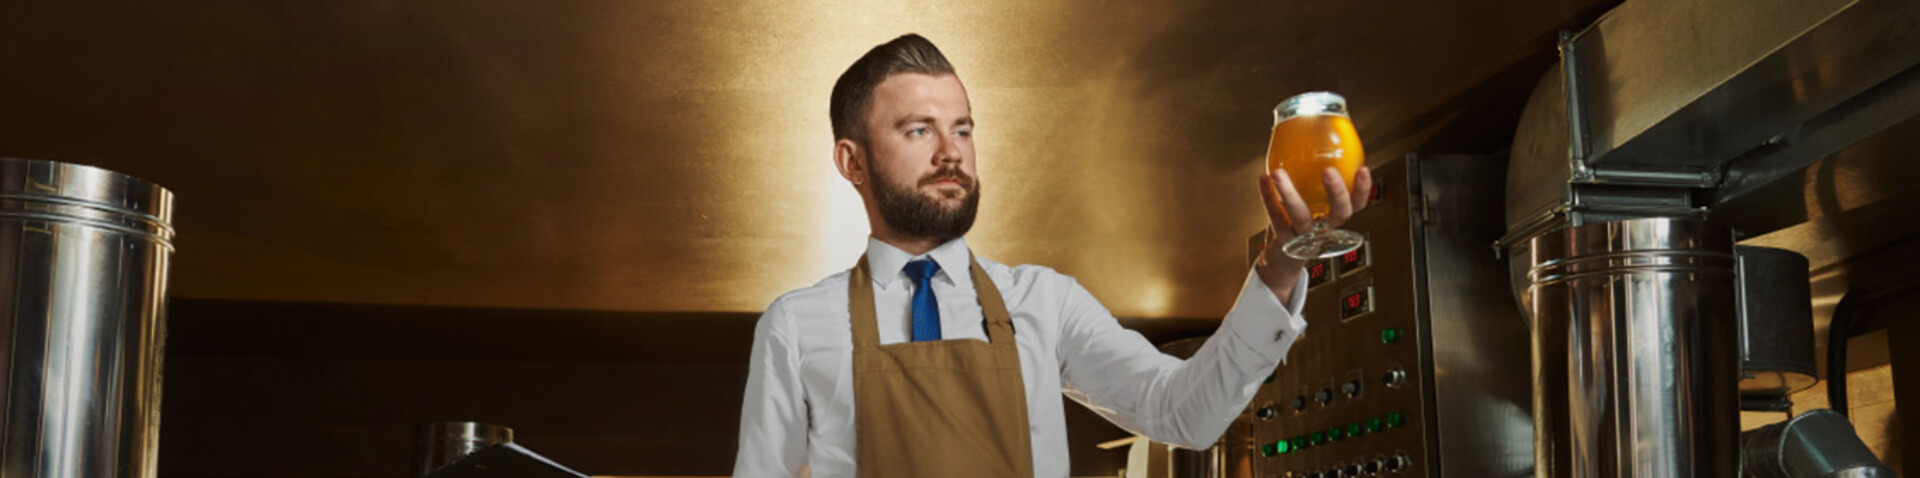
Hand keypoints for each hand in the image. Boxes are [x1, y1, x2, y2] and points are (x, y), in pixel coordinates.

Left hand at [1253, 165, 1372, 301]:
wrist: (1281, 261)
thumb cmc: (1298, 227)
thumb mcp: (1312, 207)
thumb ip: (1314, 184)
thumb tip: (1312, 144)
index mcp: (1334, 218)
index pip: (1356, 204)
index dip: (1363, 189)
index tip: (1363, 169)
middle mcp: (1324, 228)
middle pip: (1339, 213)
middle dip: (1338, 192)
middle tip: (1329, 172)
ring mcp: (1304, 236)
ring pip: (1301, 216)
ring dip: (1289, 193)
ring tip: (1278, 173)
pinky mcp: (1283, 240)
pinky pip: (1275, 217)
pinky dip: (1268, 196)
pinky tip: (1262, 179)